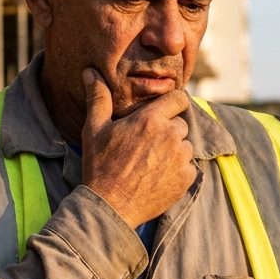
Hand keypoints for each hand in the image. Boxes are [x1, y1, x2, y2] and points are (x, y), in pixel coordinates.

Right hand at [81, 68, 196, 227]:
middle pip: (180, 124)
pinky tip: (157, 177)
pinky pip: (189, 167)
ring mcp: (181, 159)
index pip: (178, 98)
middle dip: (168, 130)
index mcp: (151, 119)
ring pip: (185, 146)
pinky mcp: (186, 179)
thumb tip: (90, 71)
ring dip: (174, 151)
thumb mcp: (95, 129)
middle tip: (146, 145)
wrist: (110, 206)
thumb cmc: (100, 166)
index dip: (172, 103)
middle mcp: (171, 136)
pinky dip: (177, 171)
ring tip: (150, 163)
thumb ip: (98, 98)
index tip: (164, 111)